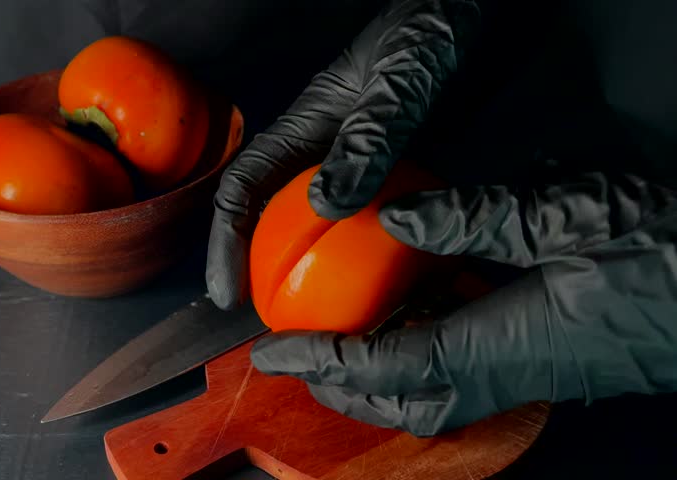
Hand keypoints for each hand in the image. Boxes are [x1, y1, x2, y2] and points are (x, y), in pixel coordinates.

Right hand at [205, 0, 480, 308]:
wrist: (474, 12)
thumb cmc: (430, 29)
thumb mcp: (398, 82)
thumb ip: (366, 138)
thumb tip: (325, 206)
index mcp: (304, 127)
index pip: (244, 189)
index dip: (225, 243)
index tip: (225, 293)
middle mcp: (325, 151)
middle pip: (275, 218)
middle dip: (262, 271)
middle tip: (274, 324)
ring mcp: (361, 163)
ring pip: (323, 227)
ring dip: (318, 274)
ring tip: (324, 322)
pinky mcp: (397, 171)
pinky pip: (374, 222)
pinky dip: (373, 258)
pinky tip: (389, 288)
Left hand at [250, 170, 676, 436]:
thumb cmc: (668, 256)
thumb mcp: (573, 214)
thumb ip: (478, 218)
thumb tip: (398, 217)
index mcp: (501, 343)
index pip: (385, 365)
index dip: (322, 361)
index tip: (272, 350)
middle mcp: (506, 373)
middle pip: (400, 401)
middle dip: (340, 387)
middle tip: (299, 353)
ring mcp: (526, 375)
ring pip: (430, 397)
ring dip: (375, 377)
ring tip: (341, 340)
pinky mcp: (543, 363)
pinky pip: (463, 375)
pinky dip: (420, 355)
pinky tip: (417, 315)